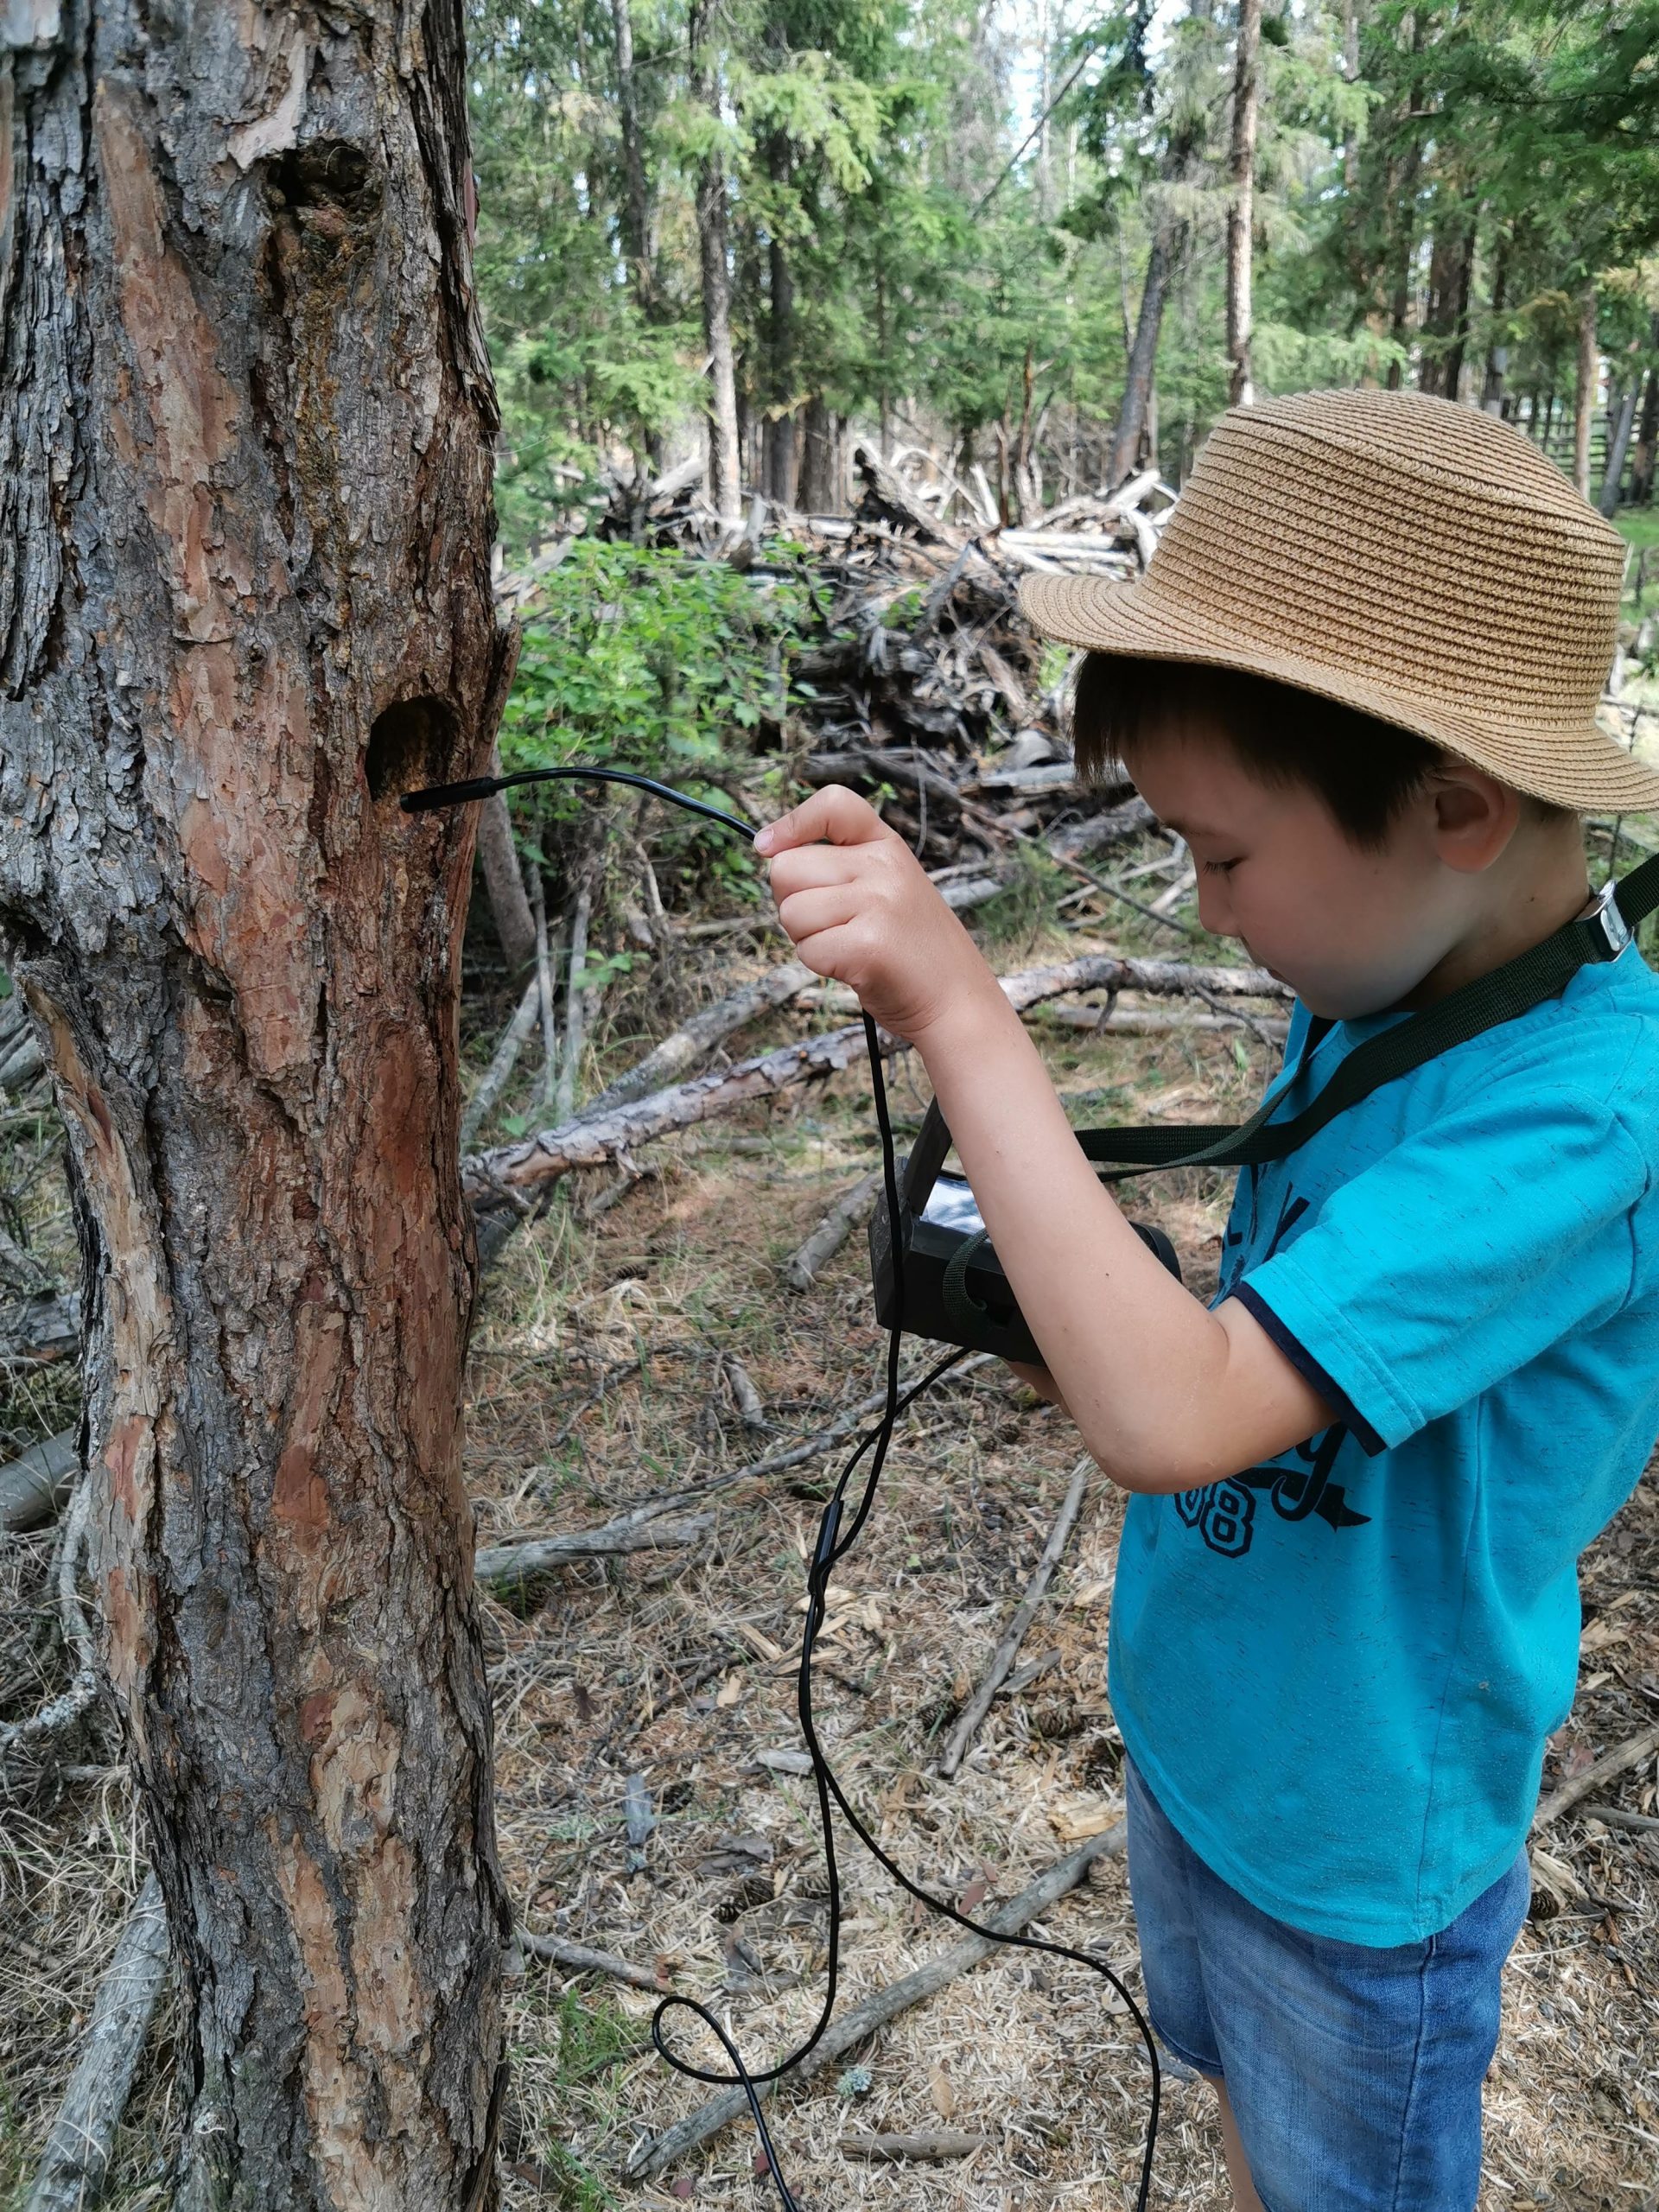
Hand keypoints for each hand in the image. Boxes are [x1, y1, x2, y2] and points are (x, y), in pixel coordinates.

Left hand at [756, 786, 997, 1042]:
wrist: (956, 1000)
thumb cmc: (910, 949)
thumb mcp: (888, 888)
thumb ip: (840, 867)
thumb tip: (770, 852)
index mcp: (887, 846)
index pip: (833, 804)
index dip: (791, 823)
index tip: (768, 847)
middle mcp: (884, 866)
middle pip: (786, 869)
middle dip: (792, 902)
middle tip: (832, 925)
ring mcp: (878, 902)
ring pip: (790, 912)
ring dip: (806, 938)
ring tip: (848, 946)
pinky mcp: (868, 944)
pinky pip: (806, 949)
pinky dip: (821, 965)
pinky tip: (855, 967)